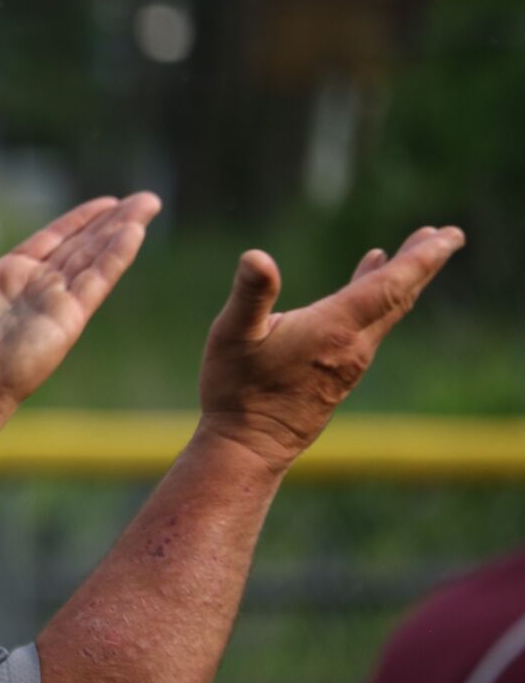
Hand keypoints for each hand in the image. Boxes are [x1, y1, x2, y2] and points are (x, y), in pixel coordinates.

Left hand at [0, 193, 158, 413]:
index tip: (105, 203)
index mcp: (11, 277)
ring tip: (148, 205)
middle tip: (145, 200)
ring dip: (122, 231)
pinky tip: (134, 233)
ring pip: (96, 257)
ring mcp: (56, 303)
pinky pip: (96, 280)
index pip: (53, 241)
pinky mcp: (67, 318)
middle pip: (84, 246)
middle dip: (113, 221)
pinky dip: (115, 256)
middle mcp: (39, 288)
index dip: (79, 221)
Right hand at [198, 226, 465, 469]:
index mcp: (335, 329)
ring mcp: (349, 363)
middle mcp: (352, 346)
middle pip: (400, 297)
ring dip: (403, 282)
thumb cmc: (236, 390)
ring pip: (387, 314)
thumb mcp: (232, 334)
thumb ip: (250, 293)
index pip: (391, 286)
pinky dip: (378, 303)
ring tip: (412, 255)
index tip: (451, 235)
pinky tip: (364, 294)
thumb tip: (256, 257)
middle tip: (448, 235)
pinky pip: (370, 330)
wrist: (249, 447)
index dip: (422, 258)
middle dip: (424, 263)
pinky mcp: (338, 376)